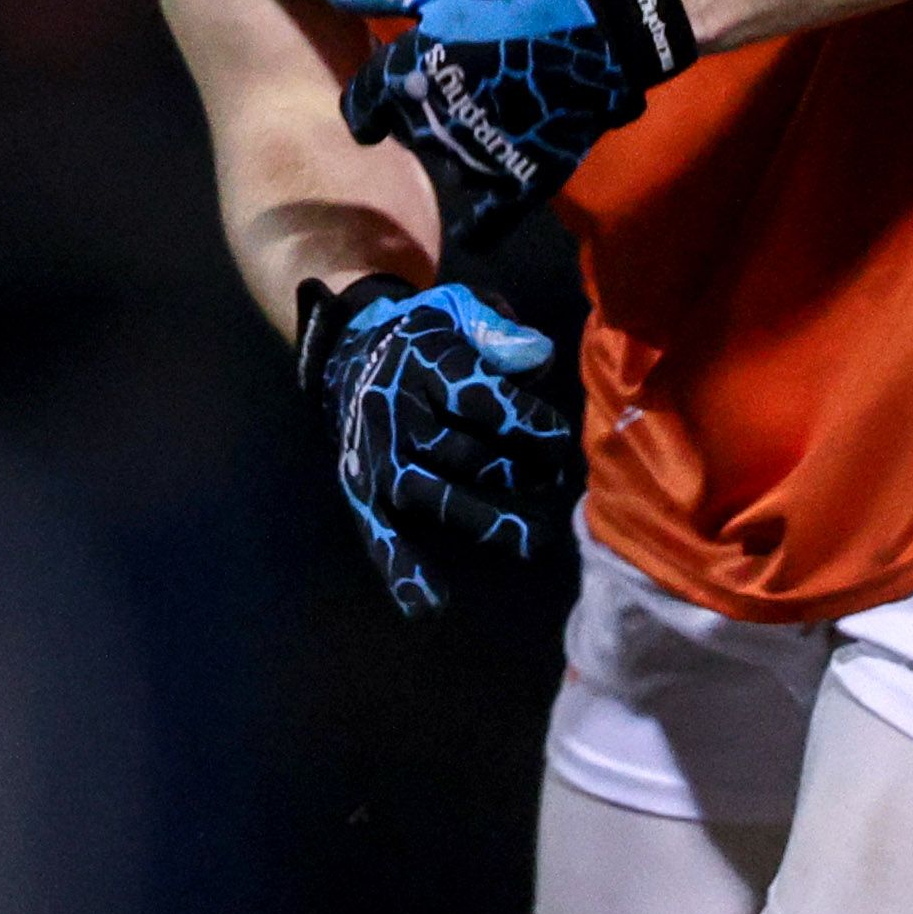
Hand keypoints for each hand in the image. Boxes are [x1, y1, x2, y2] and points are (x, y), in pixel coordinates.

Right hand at [295, 273, 579, 616]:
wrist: (354, 348)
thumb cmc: (432, 333)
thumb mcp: (461, 308)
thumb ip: (497, 328)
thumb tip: (538, 358)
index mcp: (421, 360)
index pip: (478, 398)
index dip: (525, 421)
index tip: (558, 438)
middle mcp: (392, 408)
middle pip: (462, 452)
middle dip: (516, 471)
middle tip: (552, 480)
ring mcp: (374, 452)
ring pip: (431, 493)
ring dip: (482, 519)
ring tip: (531, 540)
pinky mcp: (362, 486)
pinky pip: (377, 528)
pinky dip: (399, 567)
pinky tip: (426, 605)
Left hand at [321, 0, 694, 245]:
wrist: (601, 26)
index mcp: (406, 80)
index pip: (362, 107)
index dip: (365, 109)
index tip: (369, 116)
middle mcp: (432, 127)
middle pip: (410, 132)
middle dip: (419, 117)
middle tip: (447, 94)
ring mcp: (478, 158)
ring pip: (448, 164)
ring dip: (456, 148)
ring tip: (481, 122)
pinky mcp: (524, 180)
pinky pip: (490, 220)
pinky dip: (479, 225)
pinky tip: (472, 226)